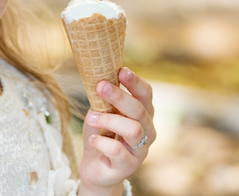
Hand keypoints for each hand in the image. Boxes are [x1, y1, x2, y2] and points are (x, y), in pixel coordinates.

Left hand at [78, 67, 154, 195]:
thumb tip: (98, 75)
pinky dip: (102, 143)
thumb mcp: (101, 111)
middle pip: (139, 110)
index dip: (135, 82)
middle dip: (119, 96)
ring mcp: (140, 151)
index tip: (121, 70)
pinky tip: (92, 139)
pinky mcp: (128, 167)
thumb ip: (104, 98)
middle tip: (100, 86)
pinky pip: (118, 151)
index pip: (146, 95)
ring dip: (109, 120)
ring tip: (91, 118)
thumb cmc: (101, 134)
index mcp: (143, 115)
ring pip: (133, 130)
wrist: (94, 167)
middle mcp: (147, 132)